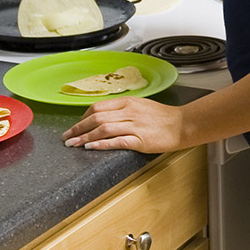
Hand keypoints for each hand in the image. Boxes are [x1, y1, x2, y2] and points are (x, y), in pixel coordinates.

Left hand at [62, 97, 187, 152]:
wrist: (183, 125)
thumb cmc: (164, 118)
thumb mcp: (141, 107)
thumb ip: (124, 110)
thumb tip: (105, 117)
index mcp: (128, 102)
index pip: (98, 107)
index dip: (82, 117)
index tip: (75, 126)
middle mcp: (128, 111)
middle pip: (96, 117)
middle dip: (77, 128)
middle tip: (66, 137)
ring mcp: (134, 125)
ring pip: (103, 128)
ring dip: (84, 136)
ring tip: (72, 144)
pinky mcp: (139, 139)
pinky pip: (116, 141)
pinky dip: (101, 144)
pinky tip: (90, 146)